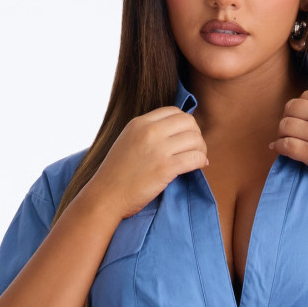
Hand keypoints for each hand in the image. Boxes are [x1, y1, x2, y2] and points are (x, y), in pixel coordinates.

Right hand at [86, 106, 207, 219]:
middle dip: (196, 134)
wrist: (106, 195)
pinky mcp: (166, 168)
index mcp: (139, 123)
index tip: (185, 136)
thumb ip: (147, 132)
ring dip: (201, 148)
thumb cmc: (116, 173)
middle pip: (188, 122)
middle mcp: (150, 132)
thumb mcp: (127, 140)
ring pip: (195, 139)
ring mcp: (158, 149)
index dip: (185, 123)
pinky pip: (195, 158)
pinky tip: (199, 165)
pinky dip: (201, 161)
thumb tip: (174, 132)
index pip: (174, 111)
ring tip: (198, 158)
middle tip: (195, 148)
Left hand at [268, 89, 307, 195]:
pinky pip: (286, 146)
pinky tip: (278, 149)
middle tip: (287, 128)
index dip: (299, 106)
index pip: (307, 95)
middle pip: (291, 107)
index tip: (298, 116)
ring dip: (280, 132)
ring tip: (283, 138)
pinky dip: (278, 146)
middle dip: (286, 116)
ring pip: (285, 125)